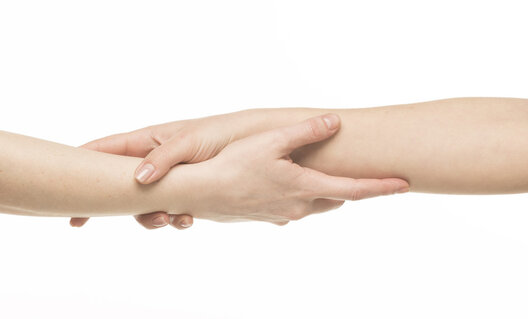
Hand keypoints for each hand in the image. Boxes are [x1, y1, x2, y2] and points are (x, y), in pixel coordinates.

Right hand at [70, 109, 273, 228]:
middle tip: (84, 222)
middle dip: (105, 202)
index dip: (79, 166)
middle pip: (116, 181)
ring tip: (162, 220)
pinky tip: (183, 220)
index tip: (59, 188)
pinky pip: (166, 206)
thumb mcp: (193, 141)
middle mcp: (154, 157)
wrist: (263, 144)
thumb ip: (164, 158)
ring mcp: (169, 175)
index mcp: (149, 139)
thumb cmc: (227, 134)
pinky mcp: (187, 189)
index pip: (103, 151)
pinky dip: (169, 216)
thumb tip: (138, 179)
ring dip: (145, 214)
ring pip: (142, 199)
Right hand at [163, 114, 408, 223]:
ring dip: (322, 190)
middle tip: (361, 172)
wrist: (199, 192)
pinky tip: (281, 182)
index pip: (354, 190)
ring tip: (318, 172)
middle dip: (349, 187)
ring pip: (314, 203)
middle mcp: (298, 207)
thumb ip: (306, 132)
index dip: (381, 187)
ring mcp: (281, 216)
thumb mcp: (272, 141)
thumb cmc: (233, 165)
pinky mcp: (266, 217)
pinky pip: (292, 207)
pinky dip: (297, 195)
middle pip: (336, 198)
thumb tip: (335, 122)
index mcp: (305, 188)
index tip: (404, 184)